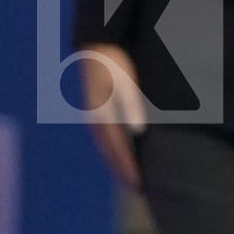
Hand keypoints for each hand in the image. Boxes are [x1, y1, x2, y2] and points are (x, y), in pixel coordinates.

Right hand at [79, 43, 145, 189]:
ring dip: (117, 162)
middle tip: (137, 189)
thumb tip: (137, 132)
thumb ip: (132, 106)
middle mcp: (95, 120)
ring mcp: (94, 115)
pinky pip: (104, 137)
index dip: (128, 169)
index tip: (139, 186)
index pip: (118, 151)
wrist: (97, 44)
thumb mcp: (126, 83)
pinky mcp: (96, 108)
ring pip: (106, 147)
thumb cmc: (115, 63)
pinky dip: (112, 149)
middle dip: (123, 171)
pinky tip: (119, 151)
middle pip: (110, 153)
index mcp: (103, 117)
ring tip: (129, 176)